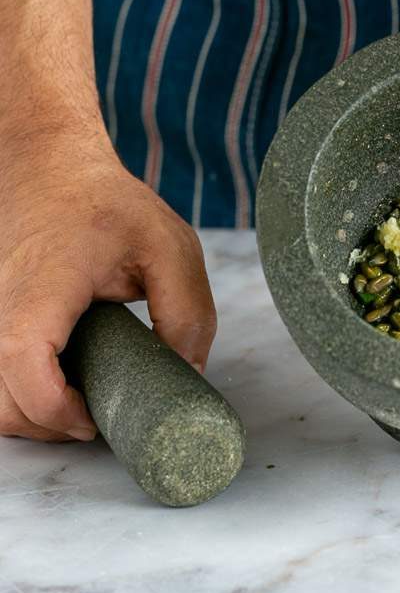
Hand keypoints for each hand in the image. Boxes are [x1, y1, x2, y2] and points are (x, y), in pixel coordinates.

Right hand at [0, 126, 215, 441]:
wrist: (49, 166)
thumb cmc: (108, 203)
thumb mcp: (171, 247)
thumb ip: (187, 313)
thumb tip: (188, 374)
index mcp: (43, 288)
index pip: (24, 368)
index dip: (59, 412)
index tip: (99, 419)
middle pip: (1, 402)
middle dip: (49, 427)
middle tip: (100, 418)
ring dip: (33, 415)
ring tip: (84, 402)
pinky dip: (22, 395)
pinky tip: (62, 383)